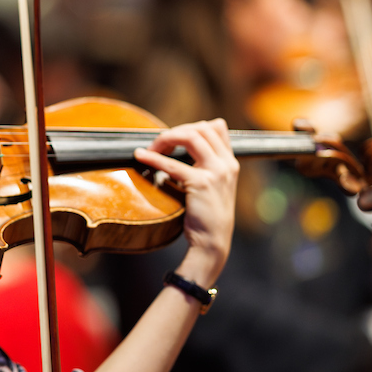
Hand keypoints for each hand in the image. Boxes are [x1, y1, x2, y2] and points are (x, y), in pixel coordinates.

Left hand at [133, 119, 237, 286]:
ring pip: (191, 136)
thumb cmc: (206, 217)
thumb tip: (180, 150)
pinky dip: (154, 157)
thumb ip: (204, 167)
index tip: (174, 138)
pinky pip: (173, 164)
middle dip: (176, 131)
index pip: (216, 128)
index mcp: (230, 163)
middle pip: (202, 128)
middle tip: (158, 143)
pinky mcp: (201, 183)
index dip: (192, 127)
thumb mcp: (212, 187)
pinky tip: (141, 156)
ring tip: (151, 147)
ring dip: (166, 138)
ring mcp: (216, 172)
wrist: (212, 243)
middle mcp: (227, 164)